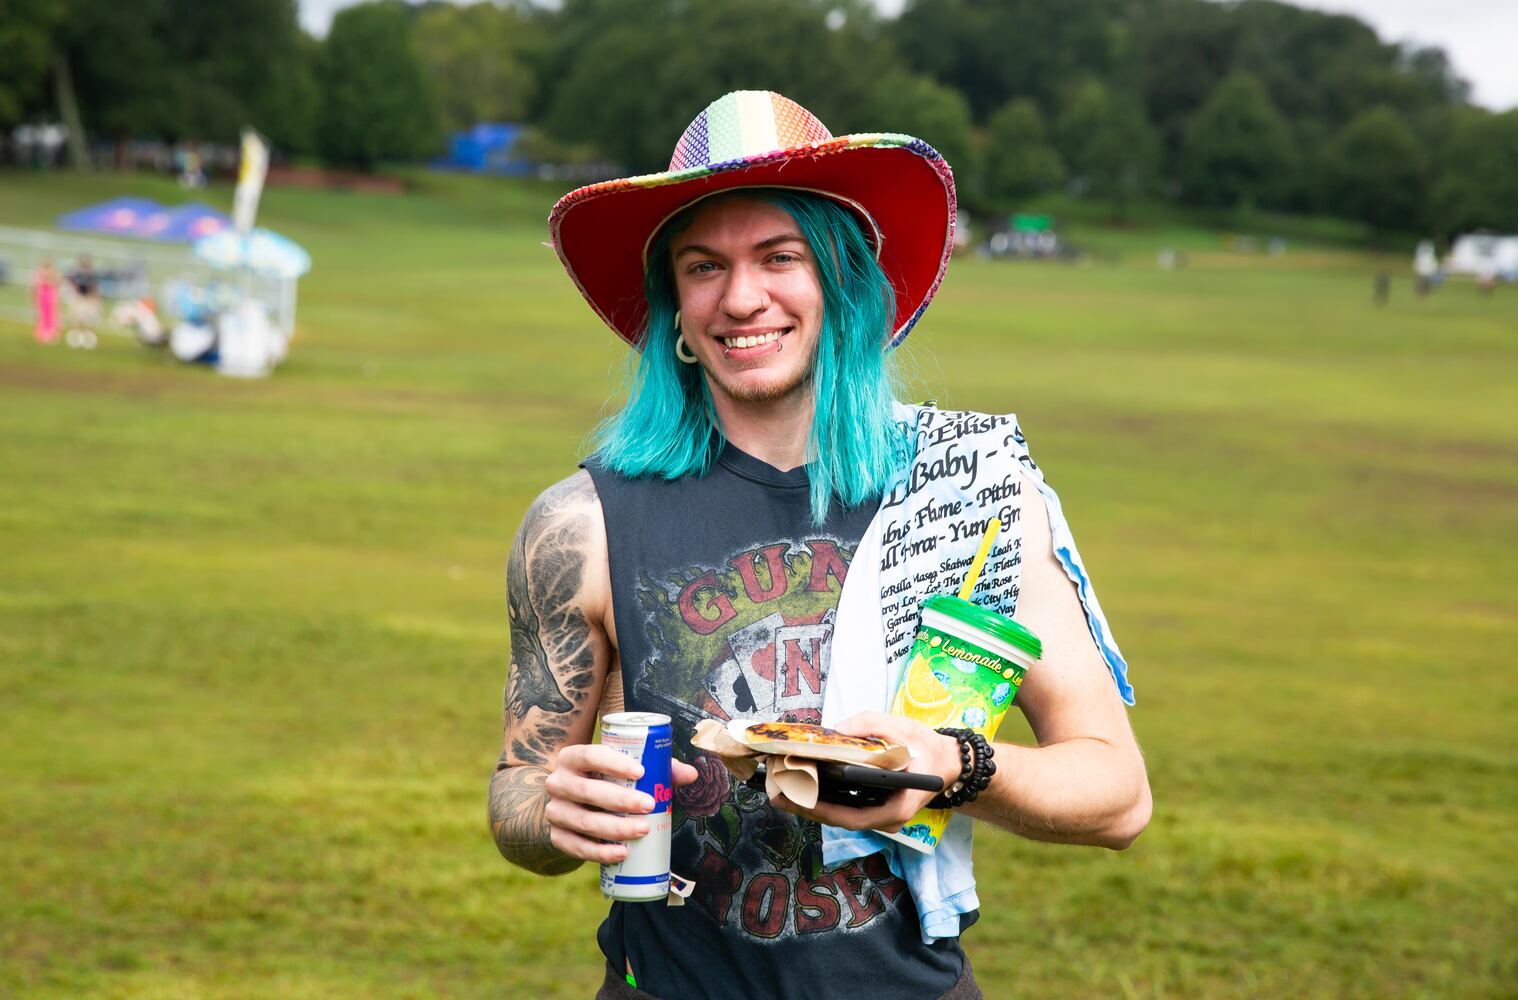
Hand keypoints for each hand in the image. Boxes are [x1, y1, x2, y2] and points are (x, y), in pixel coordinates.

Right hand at [543, 744, 698, 863]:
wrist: (573, 805)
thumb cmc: (607, 781)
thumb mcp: (626, 770)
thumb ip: (658, 767)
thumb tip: (691, 774)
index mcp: (572, 757)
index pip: (589, 754)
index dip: (614, 763)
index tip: (641, 771)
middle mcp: (557, 782)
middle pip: (587, 790)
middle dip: (620, 800)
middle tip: (649, 805)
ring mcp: (554, 812)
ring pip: (583, 822)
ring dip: (615, 828)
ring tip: (642, 830)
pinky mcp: (557, 837)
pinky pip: (577, 848)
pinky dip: (600, 852)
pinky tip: (622, 853)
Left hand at [767, 712, 962, 832]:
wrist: (948, 761)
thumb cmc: (926, 746)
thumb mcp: (901, 726)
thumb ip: (869, 724)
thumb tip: (837, 728)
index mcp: (897, 807)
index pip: (853, 817)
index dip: (823, 810)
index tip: (797, 798)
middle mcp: (886, 818)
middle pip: (840, 819)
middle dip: (806, 808)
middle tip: (775, 793)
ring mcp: (880, 815)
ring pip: (840, 815)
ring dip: (810, 804)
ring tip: (781, 789)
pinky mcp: (874, 807)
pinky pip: (845, 807)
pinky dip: (823, 798)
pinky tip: (803, 784)